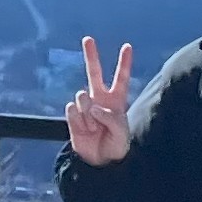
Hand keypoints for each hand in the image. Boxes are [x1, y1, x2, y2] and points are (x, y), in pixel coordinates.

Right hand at [65, 36, 134, 164]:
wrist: (99, 162)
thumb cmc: (116, 146)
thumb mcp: (121, 133)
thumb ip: (110, 117)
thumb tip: (92, 106)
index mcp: (116, 100)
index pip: (121, 78)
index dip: (124, 63)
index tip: (128, 46)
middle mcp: (100, 99)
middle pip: (94, 72)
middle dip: (91, 55)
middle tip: (88, 38)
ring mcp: (85, 107)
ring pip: (82, 96)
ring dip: (88, 112)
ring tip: (93, 126)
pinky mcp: (73, 116)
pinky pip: (73, 110)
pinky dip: (79, 121)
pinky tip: (85, 130)